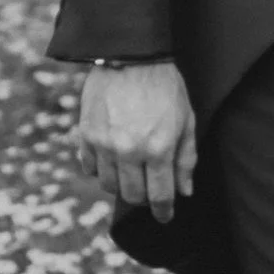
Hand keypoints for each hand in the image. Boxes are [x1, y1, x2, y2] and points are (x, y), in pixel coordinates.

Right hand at [73, 61, 196, 222]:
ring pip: (109, 186)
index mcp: (157, 149)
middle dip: (145, 200)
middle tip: (151, 192)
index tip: (166, 217)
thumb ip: (186, 158)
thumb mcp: (186, 120)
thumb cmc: (165, 87)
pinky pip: (90, 168)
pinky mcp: (86, 135)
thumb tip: (185, 191)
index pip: (160, 196)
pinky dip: (101, 170)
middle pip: (133, 196)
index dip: (164, 212)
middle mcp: (129, 152)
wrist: (131, 56)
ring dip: (123, 186)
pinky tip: (112, 161)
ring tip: (133, 175)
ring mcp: (104, 145)